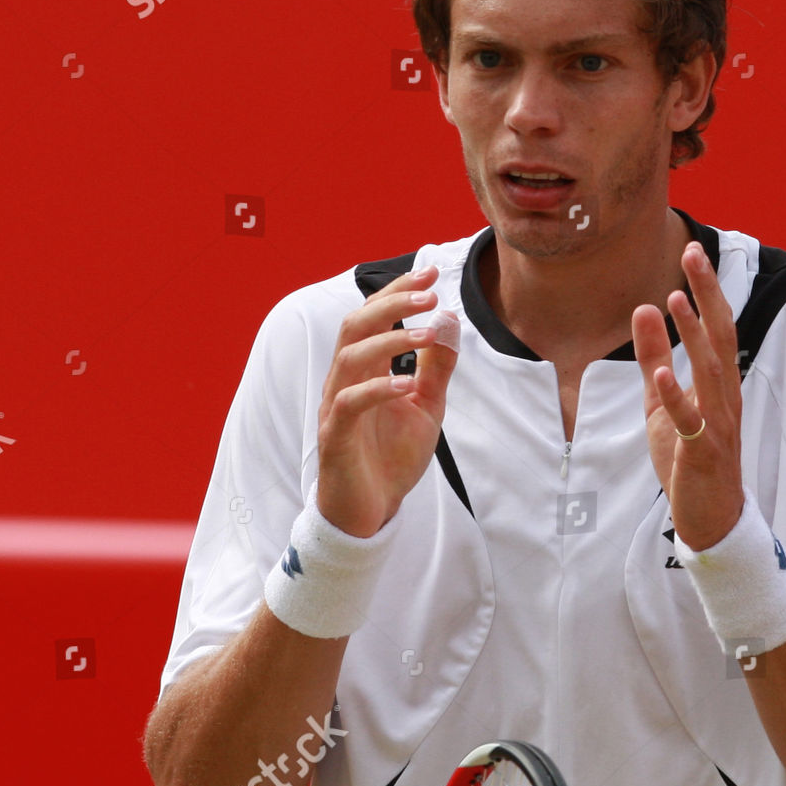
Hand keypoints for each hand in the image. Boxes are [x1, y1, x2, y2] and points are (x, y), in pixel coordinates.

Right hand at [316, 265, 457, 537]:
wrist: (370, 512)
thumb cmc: (391, 459)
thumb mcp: (426, 408)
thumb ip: (437, 368)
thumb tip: (450, 322)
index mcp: (364, 371)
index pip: (372, 319)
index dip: (397, 294)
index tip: (429, 273)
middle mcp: (345, 382)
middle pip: (356, 326)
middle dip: (391, 304)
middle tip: (429, 292)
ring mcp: (336, 408)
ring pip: (350, 358)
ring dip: (390, 340)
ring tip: (427, 333)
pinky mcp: (335, 437)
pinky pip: (349, 404)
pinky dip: (377, 389)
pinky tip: (406, 384)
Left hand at [631, 242, 743, 550]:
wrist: (709, 516)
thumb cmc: (686, 456)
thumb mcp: (661, 401)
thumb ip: (652, 357)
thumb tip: (645, 308)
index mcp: (718, 382)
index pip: (717, 327)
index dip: (705, 290)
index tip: (693, 251)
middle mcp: (725, 397)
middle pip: (721, 338)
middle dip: (708, 295)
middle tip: (694, 254)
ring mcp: (717, 424)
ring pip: (710, 372)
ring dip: (694, 335)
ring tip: (676, 300)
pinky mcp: (701, 452)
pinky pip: (690, 422)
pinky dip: (677, 397)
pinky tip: (663, 373)